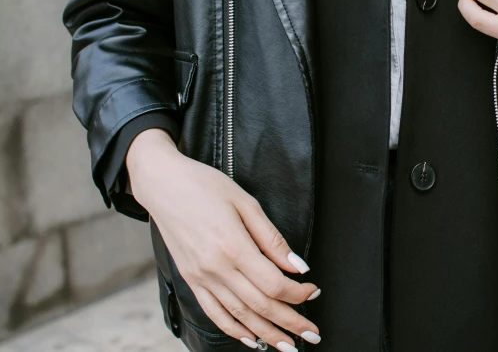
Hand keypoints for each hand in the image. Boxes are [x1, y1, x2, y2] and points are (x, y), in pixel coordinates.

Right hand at [127, 128, 321, 350]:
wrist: (162, 184)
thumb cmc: (205, 186)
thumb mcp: (246, 203)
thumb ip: (272, 239)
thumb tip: (297, 266)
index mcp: (233, 246)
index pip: (273, 284)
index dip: (297, 294)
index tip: (313, 292)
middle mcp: (216, 268)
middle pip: (260, 306)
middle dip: (290, 323)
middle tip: (313, 334)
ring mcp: (201, 277)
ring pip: (239, 316)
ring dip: (266, 334)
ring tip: (287, 346)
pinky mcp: (190, 280)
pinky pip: (214, 313)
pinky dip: (233, 330)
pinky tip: (250, 339)